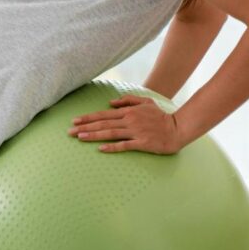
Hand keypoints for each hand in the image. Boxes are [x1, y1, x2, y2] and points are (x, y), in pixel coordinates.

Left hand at [67, 95, 184, 153]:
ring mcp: (136, 132)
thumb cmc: (161, 116)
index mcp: (129, 112)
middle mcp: (130, 121)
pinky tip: (101, 149)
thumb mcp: (145, 102)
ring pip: (110, 133)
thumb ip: (128, 100)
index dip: (88, 118)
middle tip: (69, 132)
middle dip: (85, 127)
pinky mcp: (143, 143)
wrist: (178, 128)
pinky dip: (112, 147)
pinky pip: (125, 145)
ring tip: (79, 138)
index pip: (103, 114)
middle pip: (103, 123)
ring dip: (94, 135)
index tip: (74, 120)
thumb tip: (111, 102)